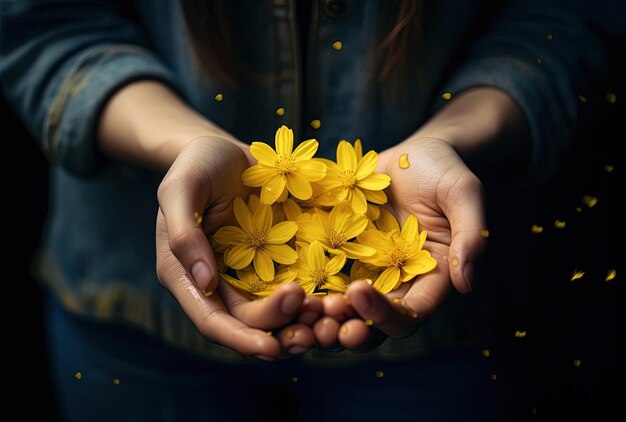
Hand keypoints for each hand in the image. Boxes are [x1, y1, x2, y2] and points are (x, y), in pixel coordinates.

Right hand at [156, 137, 316, 358]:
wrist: (226, 152)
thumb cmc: (196, 165)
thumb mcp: (181, 188)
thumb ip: (184, 233)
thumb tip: (205, 282)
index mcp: (187, 275)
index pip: (212, 320)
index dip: (240, 338)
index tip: (271, 347)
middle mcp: (218, 283)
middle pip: (250, 322)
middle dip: (281, 326)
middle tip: (313, 313)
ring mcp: (248, 274)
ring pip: (276, 312)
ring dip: (302, 320)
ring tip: (329, 315)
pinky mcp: (274, 261)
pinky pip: (295, 285)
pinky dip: (314, 295)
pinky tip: (335, 294)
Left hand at [315, 137, 486, 350]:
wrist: (412, 153)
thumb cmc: (443, 170)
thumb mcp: (463, 193)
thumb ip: (470, 235)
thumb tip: (466, 284)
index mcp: (431, 278)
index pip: (412, 312)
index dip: (386, 313)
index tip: (358, 291)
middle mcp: (398, 283)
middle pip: (375, 324)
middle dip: (349, 329)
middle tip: (323, 320)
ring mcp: (368, 271)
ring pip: (345, 311)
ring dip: (323, 318)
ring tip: (301, 309)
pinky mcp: (343, 255)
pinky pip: (324, 280)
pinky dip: (308, 290)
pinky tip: (286, 286)